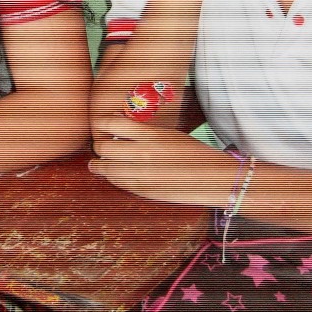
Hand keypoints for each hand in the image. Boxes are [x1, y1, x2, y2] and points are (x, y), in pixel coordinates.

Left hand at [89, 115, 234, 206]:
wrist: (215, 179)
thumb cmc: (193, 152)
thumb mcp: (170, 133)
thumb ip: (142, 129)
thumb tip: (116, 119)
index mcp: (152, 135)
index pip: (112, 123)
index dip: (101, 122)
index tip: (100, 124)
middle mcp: (145, 154)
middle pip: (104, 147)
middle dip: (99, 146)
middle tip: (100, 146)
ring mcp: (143, 175)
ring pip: (106, 168)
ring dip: (99, 165)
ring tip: (96, 163)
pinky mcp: (144, 191)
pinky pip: (118, 183)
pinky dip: (112, 178)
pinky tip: (113, 174)